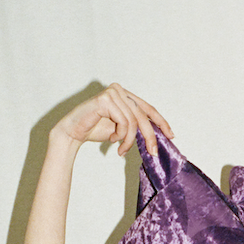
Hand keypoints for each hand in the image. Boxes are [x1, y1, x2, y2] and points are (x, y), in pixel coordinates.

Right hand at [52, 84, 172, 157]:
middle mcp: (119, 90)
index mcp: (125, 95)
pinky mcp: (106, 99)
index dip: (161, 122)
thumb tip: (156, 137)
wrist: (72, 132)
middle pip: (143, 115)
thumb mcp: (120, 129)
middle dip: (150, 136)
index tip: (171, 135)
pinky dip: (120, 135)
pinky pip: (123, 122)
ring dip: (129, 140)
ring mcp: (113, 92)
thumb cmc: (94, 129)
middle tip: (153, 153)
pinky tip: (111, 139)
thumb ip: (135, 127)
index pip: (148, 108)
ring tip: (121, 150)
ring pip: (133, 122)